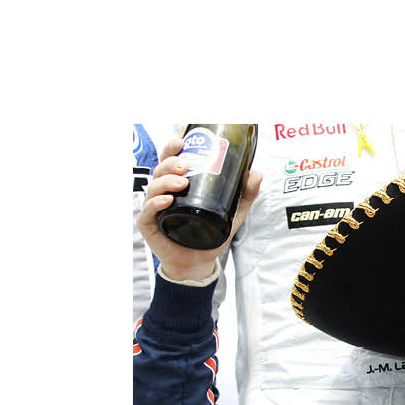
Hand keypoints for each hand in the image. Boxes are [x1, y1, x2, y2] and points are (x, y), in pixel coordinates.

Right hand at [135, 137, 262, 282]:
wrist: (199, 263)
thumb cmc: (208, 235)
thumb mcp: (232, 212)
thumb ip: (245, 194)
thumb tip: (257, 173)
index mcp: (178, 185)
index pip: (170, 161)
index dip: (172, 148)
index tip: (181, 141)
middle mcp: (163, 193)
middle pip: (159, 170)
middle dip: (170, 162)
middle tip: (185, 165)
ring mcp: (154, 209)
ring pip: (153, 187)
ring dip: (165, 181)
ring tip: (181, 183)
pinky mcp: (149, 226)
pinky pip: (148, 211)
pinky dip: (155, 203)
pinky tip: (166, 200)